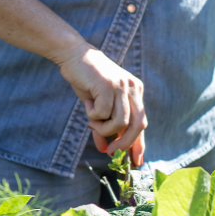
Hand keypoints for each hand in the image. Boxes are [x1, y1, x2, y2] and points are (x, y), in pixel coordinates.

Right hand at [55, 44, 146, 165]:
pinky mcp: (108, 86)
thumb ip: (104, 125)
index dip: (139, 143)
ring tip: (92, 123)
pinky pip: (103, 113)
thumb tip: (104, 149)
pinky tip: (87, 105)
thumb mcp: (97, 105)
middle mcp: (133, 88)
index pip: (141, 122)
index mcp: (135, 91)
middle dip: (125, 143)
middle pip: (137, 125)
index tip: (136, 160)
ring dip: (104, 129)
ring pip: (121, 122)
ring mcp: (122, 86)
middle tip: (111, 151)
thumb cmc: (85, 79)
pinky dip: (93, 116)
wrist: (73, 55)